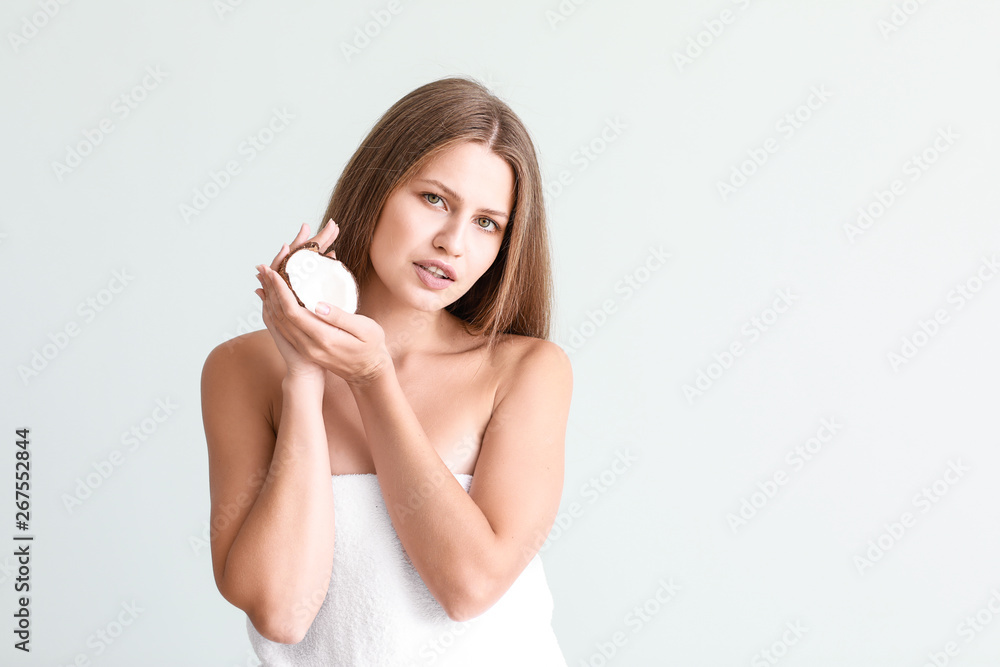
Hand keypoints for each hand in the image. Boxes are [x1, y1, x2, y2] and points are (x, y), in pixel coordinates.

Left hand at [255, 220, 391, 385]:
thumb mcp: (365, 330)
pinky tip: (270, 299)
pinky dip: (274, 311)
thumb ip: (341, 317)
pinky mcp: (305, 349)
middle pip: (281, 316)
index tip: (274, 272)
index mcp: (324, 338)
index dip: (281, 291)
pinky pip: (284, 329)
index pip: (293, 312)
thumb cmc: (372, 347)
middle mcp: (309, 346)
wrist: (368, 372)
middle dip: (271, 290)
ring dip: (270, 299)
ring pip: (280, 322)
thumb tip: (318, 305)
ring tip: (265, 280)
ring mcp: (306, 349)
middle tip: (264, 269)